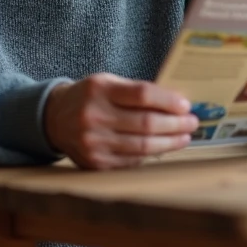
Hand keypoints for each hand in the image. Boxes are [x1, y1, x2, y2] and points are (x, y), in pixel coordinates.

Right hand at [44, 73, 198, 169]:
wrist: (54, 119)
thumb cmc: (89, 97)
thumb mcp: (107, 83)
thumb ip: (136, 90)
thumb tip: (175, 102)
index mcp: (99, 90)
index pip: (142, 95)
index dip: (167, 100)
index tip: (186, 105)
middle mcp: (94, 117)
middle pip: (145, 123)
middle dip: (175, 124)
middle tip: (192, 122)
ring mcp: (93, 143)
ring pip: (141, 146)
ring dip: (169, 143)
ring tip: (185, 137)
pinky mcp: (95, 163)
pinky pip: (132, 160)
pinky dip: (151, 154)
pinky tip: (164, 148)